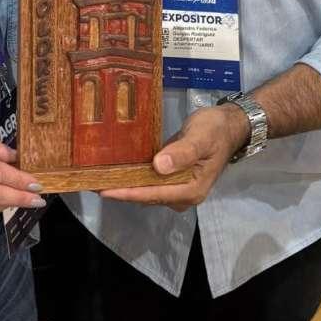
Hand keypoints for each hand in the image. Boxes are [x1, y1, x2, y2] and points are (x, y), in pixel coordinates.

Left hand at [100, 104, 248, 211]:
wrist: (229, 125)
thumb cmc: (215, 131)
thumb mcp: (200, 138)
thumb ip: (181, 153)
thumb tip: (159, 166)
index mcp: (190, 190)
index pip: (153, 194)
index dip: (128, 193)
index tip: (104, 190)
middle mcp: (182, 194)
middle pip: (146, 196)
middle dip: (121, 191)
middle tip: (92, 182)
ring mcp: (176, 187)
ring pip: (145, 190)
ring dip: (124, 185)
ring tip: (97, 177)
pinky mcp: (171, 177)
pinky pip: (149, 181)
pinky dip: (133, 177)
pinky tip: (115, 169)